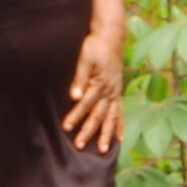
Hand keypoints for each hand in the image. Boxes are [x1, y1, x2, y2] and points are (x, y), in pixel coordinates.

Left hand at [62, 26, 124, 152]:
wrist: (110, 36)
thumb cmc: (95, 46)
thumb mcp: (85, 58)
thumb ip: (80, 78)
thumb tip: (74, 96)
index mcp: (100, 83)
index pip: (86, 103)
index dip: (76, 116)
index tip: (66, 127)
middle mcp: (110, 91)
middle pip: (98, 115)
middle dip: (88, 130)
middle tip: (79, 145)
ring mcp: (115, 93)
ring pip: (111, 117)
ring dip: (107, 134)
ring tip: (103, 150)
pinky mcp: (117, 92)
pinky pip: (120, 113)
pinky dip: (119, 126)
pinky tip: (119, 138)